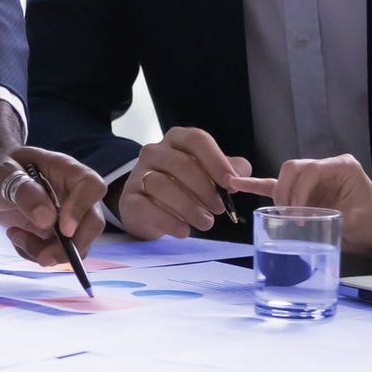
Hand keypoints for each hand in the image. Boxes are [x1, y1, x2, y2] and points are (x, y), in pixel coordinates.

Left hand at [0, 147, 107, 265]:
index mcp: (65, 170)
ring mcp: (66, 216)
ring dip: (47, 252)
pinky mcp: (55, 234)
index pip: (91, 186)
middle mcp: (72, 193)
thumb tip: (48, 220)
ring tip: (15, 234)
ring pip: (77, 244)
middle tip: (43, 257)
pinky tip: (16, 235)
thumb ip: (23, 191)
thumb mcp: (1, 173)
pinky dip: (35, 253)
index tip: (63, 230)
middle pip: (93, 222)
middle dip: (72, 246)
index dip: (82, 209)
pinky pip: (57, 253)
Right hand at [116, 127, 248, 239]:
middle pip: (180, 164)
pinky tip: (184, 231)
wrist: (148, 207)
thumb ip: (228, 170)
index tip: (230, 183)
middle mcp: (155, 152)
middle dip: (204, 188)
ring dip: (188, 206)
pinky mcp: (130, 199)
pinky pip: (146, 207)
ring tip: (206, 222)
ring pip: (161, 184)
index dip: (215, 160)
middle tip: (219, 208)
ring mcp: (139, 174)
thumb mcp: (207, 174)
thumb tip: (241, 174)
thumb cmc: (183, 186)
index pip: (196, 140)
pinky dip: (168, 221)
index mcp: (177, 140)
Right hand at [229, 155, 371, 254]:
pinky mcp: (303, 192)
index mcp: (341, 167)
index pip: (310, 169)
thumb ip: (339, 217)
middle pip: (293, 168)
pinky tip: (237, 184)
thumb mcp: (362, 220)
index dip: (299, 190)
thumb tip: (313, 220)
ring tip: (279, 215)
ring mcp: (313, 179)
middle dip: (285, 192)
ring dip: (278, 196)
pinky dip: (257, 186)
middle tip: (289, 217)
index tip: (299, 214)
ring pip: (284, 177)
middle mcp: (325, 168)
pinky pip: (276, 186)